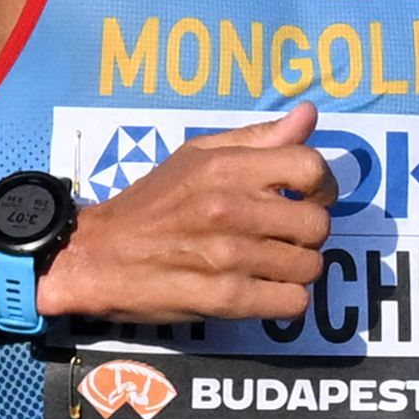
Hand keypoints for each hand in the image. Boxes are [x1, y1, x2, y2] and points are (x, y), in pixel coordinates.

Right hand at [53, 103, 332, 325]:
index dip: (321, 185)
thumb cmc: (149, 203)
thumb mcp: (196, 155)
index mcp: (227, 168)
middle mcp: (232, 209)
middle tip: (284, 236)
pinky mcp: (226, 300)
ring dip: (296, 269)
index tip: (306, 196)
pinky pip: (293, 304)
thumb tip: (309, 115)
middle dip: (308, 233)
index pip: (310, 168)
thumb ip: (256, 138)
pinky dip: (285, 300)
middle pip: (318, 224)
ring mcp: (231, 257)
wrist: (97, 257)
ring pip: (310, 266)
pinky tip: (264, 290)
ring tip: (270, 264)